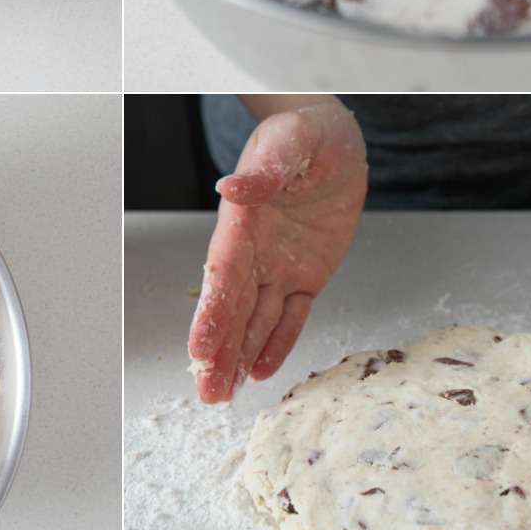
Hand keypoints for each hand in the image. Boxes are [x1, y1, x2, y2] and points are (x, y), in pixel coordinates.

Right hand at [187, 101, 367, 402]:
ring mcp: (280, 265)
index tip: (197, 349)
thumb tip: (233, 186)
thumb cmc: (303, 134)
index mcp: (243, 222)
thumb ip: (264, 171)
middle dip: (219, 352)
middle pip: (233, 309)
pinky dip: (278, 343)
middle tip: (206, 392)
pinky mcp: (308, 274)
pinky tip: (260, 371)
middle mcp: (255, 251)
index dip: (211, 314)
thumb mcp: (288, 144)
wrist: (333, 140)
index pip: (222, 276)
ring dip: (239, 357)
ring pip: (256, 320)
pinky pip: (293, 316)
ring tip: (222, 394)